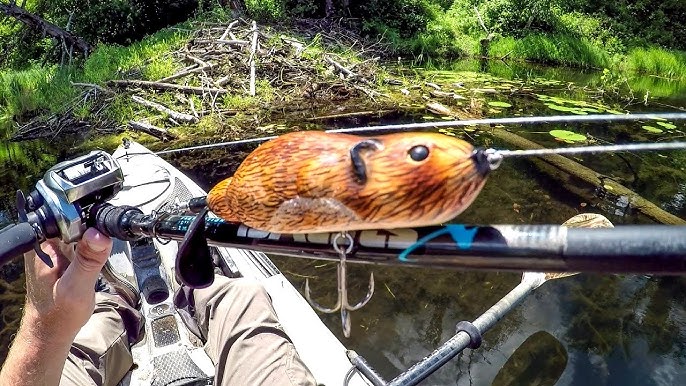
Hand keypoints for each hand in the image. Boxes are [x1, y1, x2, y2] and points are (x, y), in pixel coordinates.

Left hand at [22, 228, 111, 343]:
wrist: (52, 330)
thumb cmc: (57, 315)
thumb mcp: (76, 288)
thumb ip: (88, 260)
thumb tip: (99, 233)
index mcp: (42, 246)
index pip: (69, 217)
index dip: (91, 219)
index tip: (105, 230)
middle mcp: (45, 243)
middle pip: (76, 219)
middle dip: (95, 229)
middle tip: (98, 255)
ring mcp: (53, 248)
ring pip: (80, 228)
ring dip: (95, 238)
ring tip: (95, 261)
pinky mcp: (62, 254)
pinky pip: (81, 239)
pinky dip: (92, 246)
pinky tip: (95, 259)